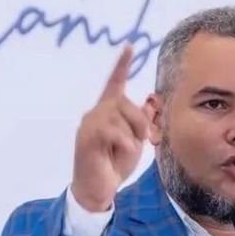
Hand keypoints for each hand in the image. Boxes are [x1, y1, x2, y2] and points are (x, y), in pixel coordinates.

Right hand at [70, 46, 149, 211]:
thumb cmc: (115, 163)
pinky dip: (124, 142)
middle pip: (123, 102)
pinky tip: (123, 152)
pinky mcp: (86, 137)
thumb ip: (140, 122)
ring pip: (118, 114)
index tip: (130, 47)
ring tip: (128, 149)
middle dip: (139, 121)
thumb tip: (148, 106)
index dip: (122, 65)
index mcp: (107, 111)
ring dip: (132, 133)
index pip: (114, 83)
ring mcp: (89, 124)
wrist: (99, 188)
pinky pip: (111, 130)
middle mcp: (96, 113)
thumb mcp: (134, 140)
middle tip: (144, 139)